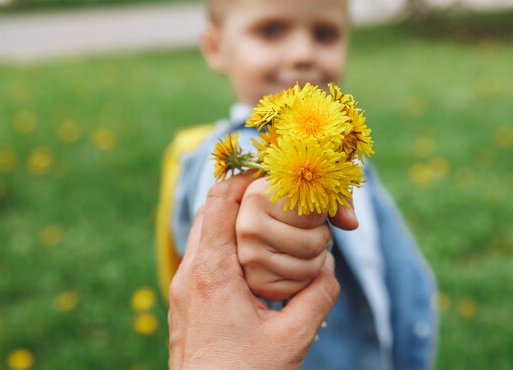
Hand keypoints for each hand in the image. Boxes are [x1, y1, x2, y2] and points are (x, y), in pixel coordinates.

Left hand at [168, 174, 339, 369]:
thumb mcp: (293, 338)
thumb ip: (318, 297)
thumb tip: (328, 268)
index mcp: (213, 273)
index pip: (220, 201)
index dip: (245, 177)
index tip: (272, 172)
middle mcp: (190, 274)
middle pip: (210, 211)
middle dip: (242, 195)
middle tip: (275, 193)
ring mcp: (183, 288)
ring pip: (204, 233)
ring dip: (233, 221)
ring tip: (267, 221)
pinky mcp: (185, 301)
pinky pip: (203, 256)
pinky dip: (226, 245)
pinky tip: (253, 259)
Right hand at [235, 177, 357, 299]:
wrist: (267, 227)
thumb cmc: (295, 200)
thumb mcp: (316, 188)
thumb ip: (337, 198)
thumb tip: (350, 224)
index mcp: (258, 195)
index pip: (311, 213)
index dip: (321, 213)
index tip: (311, 208)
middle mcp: (248, 226)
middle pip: (311, 244)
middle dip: (321, 238)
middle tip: (310, 229)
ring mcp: (249, 257)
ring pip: (309, 267)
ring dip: (317, 258)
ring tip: (303, 244)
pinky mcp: (257, 281)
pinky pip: (300, 286)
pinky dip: (307, 278)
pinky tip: (295, 261)